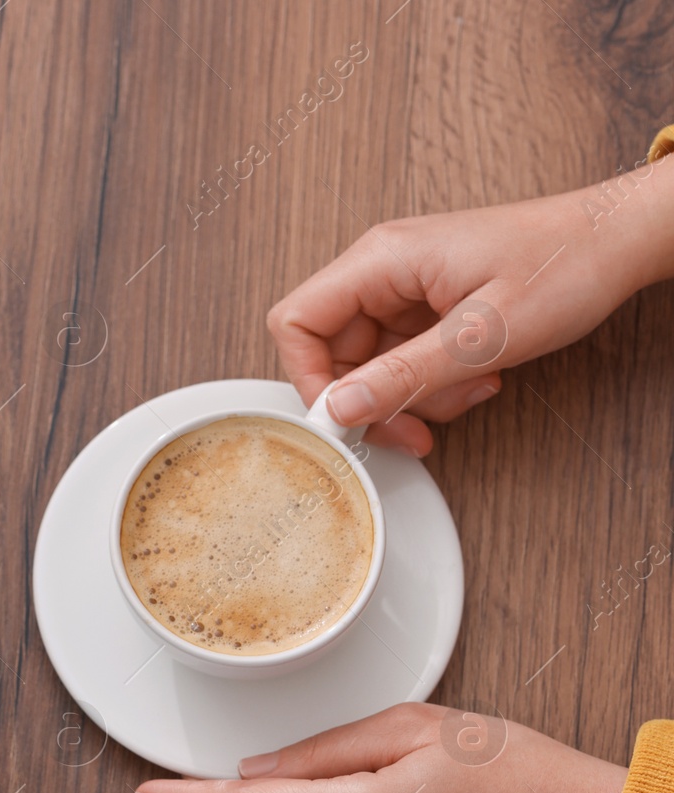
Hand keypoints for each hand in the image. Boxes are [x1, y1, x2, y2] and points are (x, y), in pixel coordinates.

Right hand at [267, 167, 673, 455]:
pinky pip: (404, 359)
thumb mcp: (483, 334)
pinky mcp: (427, 307)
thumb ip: (404, 375)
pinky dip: (433, 383)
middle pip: (332, 352)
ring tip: (467, 392)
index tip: (345, 419)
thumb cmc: (564, 264)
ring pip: (370, 364)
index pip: (296, 322)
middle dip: (372, 400)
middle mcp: (382, 270)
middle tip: (413, 429)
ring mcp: (404, 289)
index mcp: (381, 260)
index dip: (310, 378)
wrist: (618, 241)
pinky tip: (476, 378)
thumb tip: (339, 408)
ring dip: (412, 394)